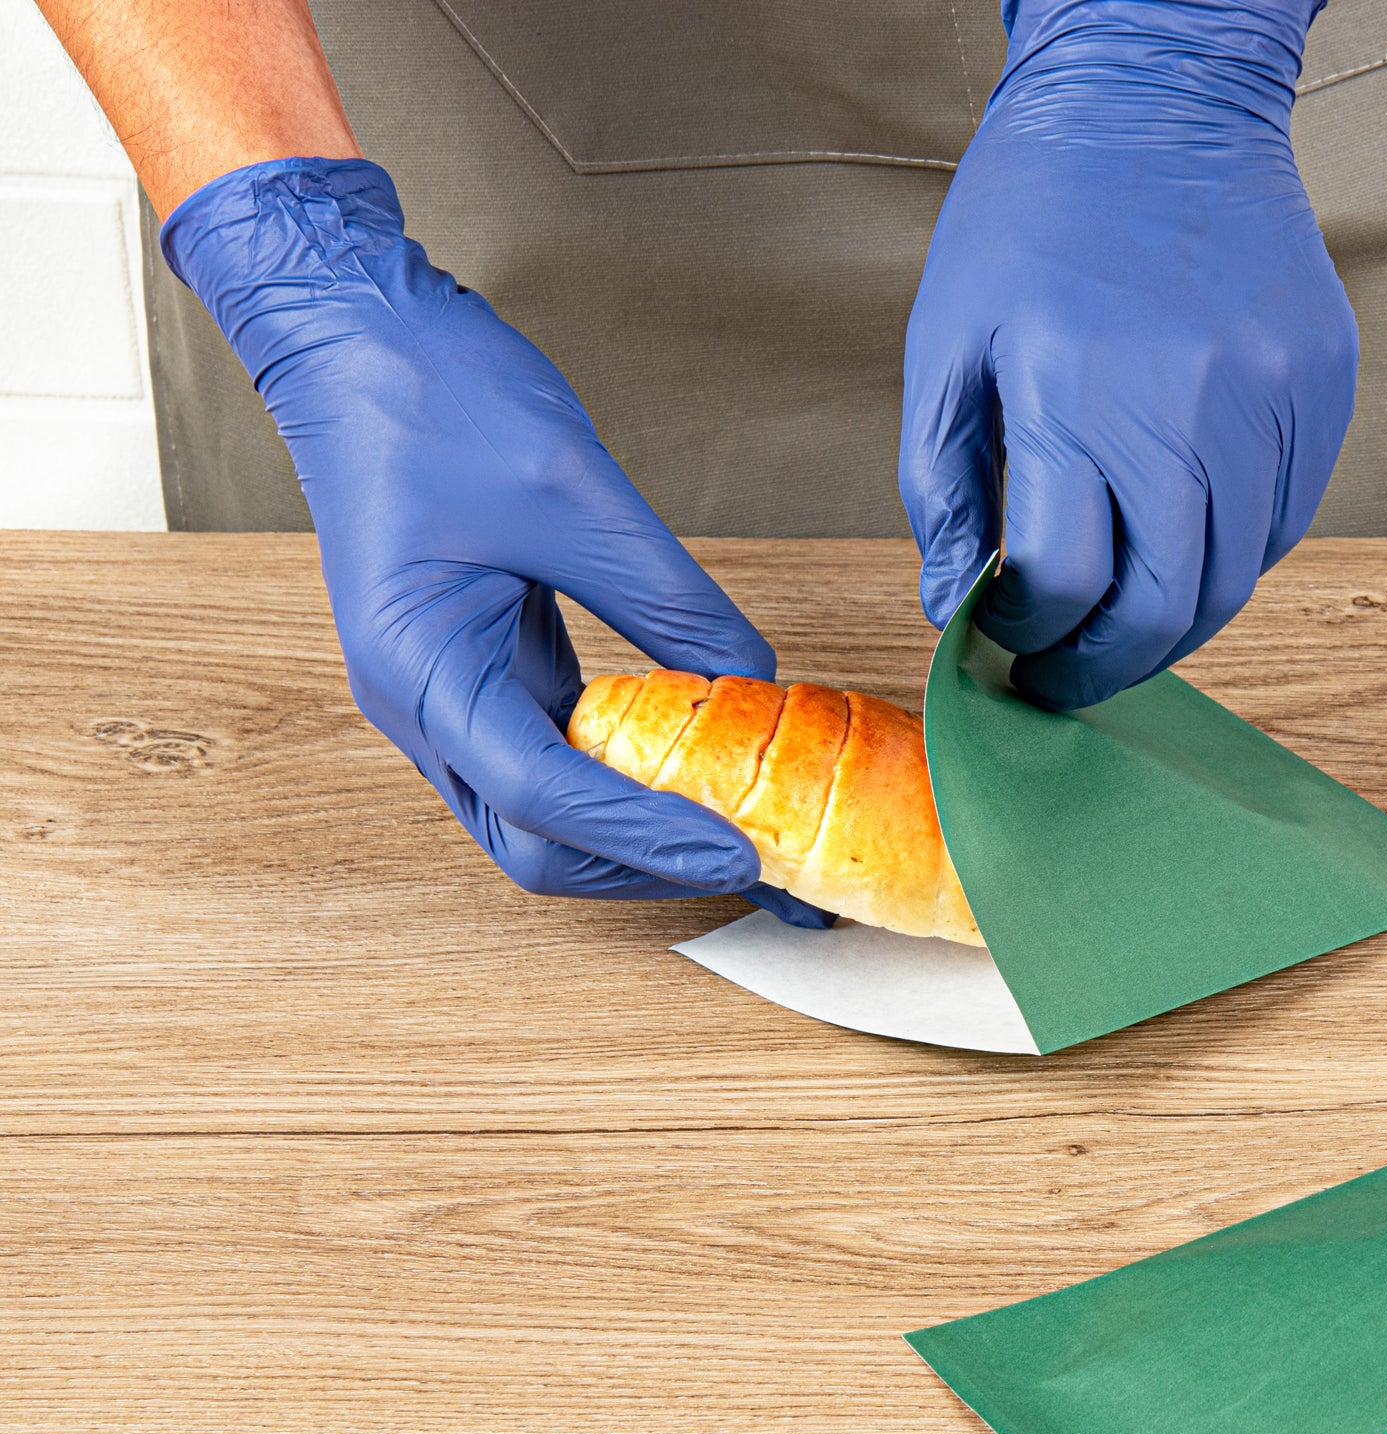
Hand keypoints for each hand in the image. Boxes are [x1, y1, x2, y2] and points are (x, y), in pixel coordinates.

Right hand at [161, 156, 830, 918]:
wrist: (353, 335)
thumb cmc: (431, 396)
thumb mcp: (576, 491)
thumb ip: (668, 599)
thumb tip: (749, 679)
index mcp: (419, 663)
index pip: (543, 795)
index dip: (647, 836)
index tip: (734, 852)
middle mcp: (418, 703)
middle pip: (532, 841)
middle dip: (638, 862)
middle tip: (742, 852)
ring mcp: (440, 696)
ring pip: (535, 816)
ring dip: (628, 832)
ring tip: (723, 820)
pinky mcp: (471, 675)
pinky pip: (545, 760)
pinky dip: (615, 779)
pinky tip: (683, 766)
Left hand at [900, 0, 1356, 710]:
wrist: (1157, 95)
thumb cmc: (1033, 219)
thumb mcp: (945, 344)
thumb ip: (940, 489)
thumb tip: (951, 608)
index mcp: (1070, 391)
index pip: (1063, 583)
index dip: (1029, 638)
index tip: (1010, 642)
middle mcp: (1184, 402)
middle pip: (1161, 607)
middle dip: (1106, 668)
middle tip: (1067, 677)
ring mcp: (1268, 396)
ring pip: (1233, 579)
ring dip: (1171, 625)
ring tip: (1122, 619)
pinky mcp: (1321, 384)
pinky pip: (1286, 522)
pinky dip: (1231, 558)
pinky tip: (1182, 539)